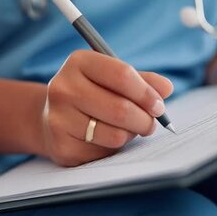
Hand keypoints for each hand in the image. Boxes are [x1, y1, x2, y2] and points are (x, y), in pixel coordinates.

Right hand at [41, 50, 173, 166]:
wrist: (50, 118)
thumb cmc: (92, 94)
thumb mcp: (113, 79)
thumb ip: (142, 81)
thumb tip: (166, 89)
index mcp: (78, 62)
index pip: (122, 75)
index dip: (147, 93)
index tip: (159, 105)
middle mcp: (63, 88)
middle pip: (121, 109)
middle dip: (145, 120)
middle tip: (151, 123)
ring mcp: (58, 118)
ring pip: (116, 135)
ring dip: (131, 135)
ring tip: (127, 129)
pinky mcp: (61, 146)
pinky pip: (104, 153)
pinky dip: (113, 148)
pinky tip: (104, 139)